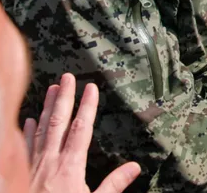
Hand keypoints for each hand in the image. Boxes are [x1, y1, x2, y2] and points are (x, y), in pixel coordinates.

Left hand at [26, 74, 141, 192]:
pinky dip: (27, 131)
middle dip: (64, 98)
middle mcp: (49, 162)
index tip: (91, 87)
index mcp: (70, 167)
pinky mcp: (20, 173)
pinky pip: (24, 146)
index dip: (87, 106)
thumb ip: (112, 185)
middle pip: (58, 123)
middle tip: (68, 77)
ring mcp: (31, 166)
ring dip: (46, 108)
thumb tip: (134, 167)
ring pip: (40, 130)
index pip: (81, 129)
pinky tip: (28, 120)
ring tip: (52, 88)